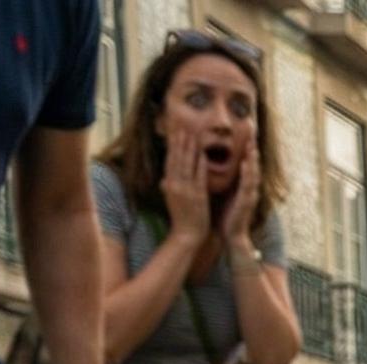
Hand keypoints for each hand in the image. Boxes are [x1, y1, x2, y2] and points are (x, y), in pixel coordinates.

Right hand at [162, 127, 212, 245]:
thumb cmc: (181, 217)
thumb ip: (168, 187)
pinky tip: (203, 154)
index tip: (175, 131)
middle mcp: (175, 185)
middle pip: (176, 159)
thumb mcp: (171, 200)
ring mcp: (186, 190)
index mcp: (169, 184)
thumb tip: (163, 179)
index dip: (172, 145)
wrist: (187, 235)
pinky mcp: (197, 196)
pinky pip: (199, 177)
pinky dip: (200, 165)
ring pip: (187, 165)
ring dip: (189, 148)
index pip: (170, 160)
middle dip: (179, 141)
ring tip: (192, 134)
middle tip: (182, 125)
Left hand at [218, 142, 261, 252]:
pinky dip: (247, 172)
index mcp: (241, 185)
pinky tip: (245, 163)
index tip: (243, 131)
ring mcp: (250, 194)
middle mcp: (248, 187)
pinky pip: (247, 184)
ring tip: (250, 142)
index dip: (244, 146)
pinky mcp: (247, 201)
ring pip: (252, 171)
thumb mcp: (224, 194)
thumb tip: (211, 167)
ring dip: (252, 156)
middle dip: (252, 146)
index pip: (244, 161)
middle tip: (251, 129)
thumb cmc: (226, 216)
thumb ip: (223, 181)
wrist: (231, 236)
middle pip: (252, 162)